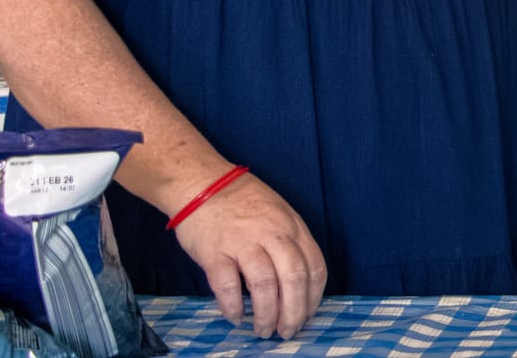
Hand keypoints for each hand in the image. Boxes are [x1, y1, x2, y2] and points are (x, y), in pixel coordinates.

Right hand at [170, 172, 327, 337]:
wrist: (202, 183)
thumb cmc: (243, 201)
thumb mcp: (280, 213)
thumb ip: (290, 243)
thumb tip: (298, 284)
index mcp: (293, 226)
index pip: (315, 267)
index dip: (314, 297)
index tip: (309, 316)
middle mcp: (273, 234)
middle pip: (293, 279)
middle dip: (294, 312)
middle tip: (288, 332)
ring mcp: (243, 242)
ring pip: (264, 286)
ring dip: (266, 315)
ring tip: (263, 331)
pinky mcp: (214, 251)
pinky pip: (227, 286)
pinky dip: (233, 307)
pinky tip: (236, 318)